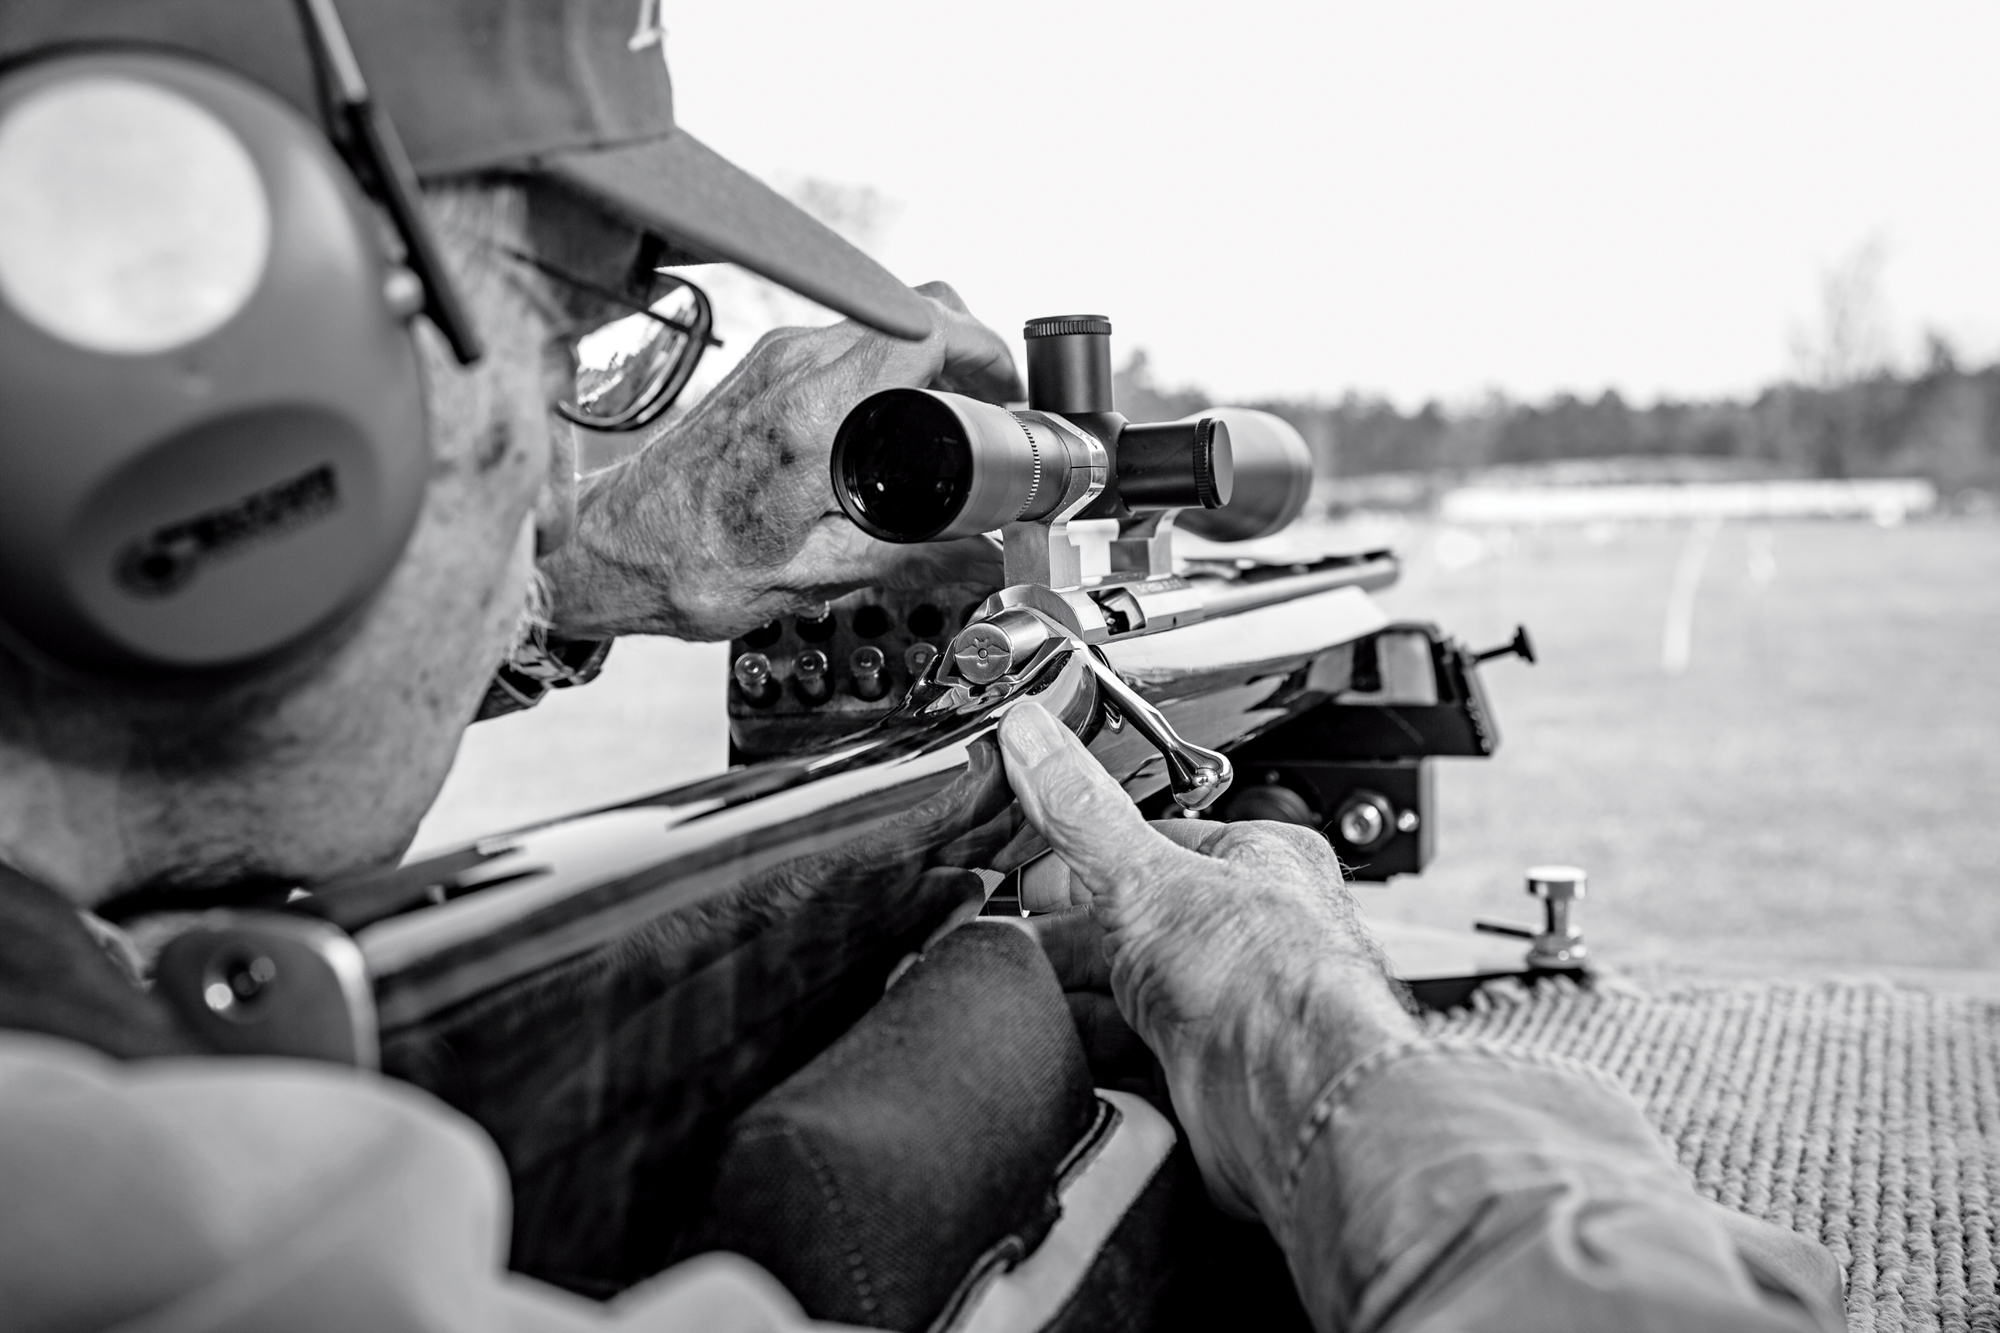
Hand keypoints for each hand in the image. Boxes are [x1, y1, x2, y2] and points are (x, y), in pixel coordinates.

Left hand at [540, 282, 1023, 640]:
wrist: (610, 551)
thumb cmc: (691, 565)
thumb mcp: (817, 577)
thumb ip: (915, 562)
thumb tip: (988, 562)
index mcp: (811, 415)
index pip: (923, 329)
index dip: (986, 351)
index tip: (1010, 397)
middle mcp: (794, 367)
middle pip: (915, 313)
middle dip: (971, 358)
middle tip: (996, 417)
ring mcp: (777, 357)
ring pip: (885, 324)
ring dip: (931, 363)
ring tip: (955, 424)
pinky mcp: (766, 364)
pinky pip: (852, 344)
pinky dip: (892, 373)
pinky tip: (898, 428)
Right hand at [997, 701, 1417, 1223]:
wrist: (1294, 1103)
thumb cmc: (1270, 981)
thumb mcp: (1146, 872)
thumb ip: (1079, 808)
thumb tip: (1033, 734)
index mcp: (1255, 863)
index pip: (1156, 843)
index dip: (1087, 853)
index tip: (1029, 862)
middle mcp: (1248, 936)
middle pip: (1133, 924)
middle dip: (1066, 935)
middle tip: (1008, 933)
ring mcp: (1225, 1010)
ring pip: (1125, 993)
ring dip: (1068, 995)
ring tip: (1016, 989)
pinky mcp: (1201, 1077)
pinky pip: (1125, 1056)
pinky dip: (1084, 1053)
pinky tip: (1055, 1048)